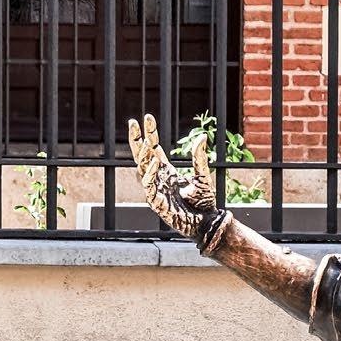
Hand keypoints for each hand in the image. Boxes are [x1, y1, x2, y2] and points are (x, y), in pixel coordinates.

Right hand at [128, 113, 223, 243]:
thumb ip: (199, 157)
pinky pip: (149, 186)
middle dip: (136, 140)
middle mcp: (159, 179)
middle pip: (142, 156)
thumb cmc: (204, 203)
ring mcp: (156, 190)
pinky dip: (150, 174)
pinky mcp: (157, 203)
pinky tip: (154, 163)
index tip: (147, 118)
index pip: (154, 150)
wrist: (207, 223)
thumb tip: (202, 136)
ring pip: (142, 169)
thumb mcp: (203, 175)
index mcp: (168, 172)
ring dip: (142, 155)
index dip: (150, 134)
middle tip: (133, 122)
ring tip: (143, 140)